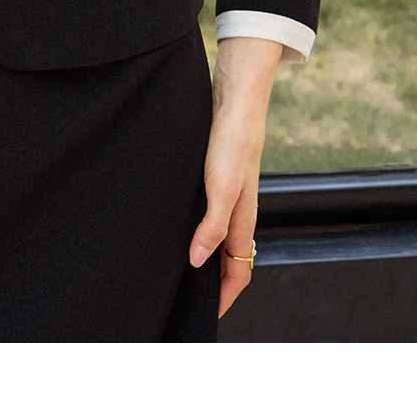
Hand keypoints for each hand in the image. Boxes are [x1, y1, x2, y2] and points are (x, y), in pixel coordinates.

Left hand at [188, 36, 280, 317]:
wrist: (233, 99)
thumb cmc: (231, 141)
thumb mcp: (220, 187)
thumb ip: (213, 226)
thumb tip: (199, 263)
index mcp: (242, 219)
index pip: (238, 272)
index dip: (223, 298)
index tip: (204, 318)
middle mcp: (236, 210)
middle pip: (229, 260)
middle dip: (213, 285)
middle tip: (186, 301)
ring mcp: (227, 194)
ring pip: (218, 238)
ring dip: (204, 258)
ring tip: (177, 270)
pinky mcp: (214, 176)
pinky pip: (208, 216)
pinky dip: (197, 231)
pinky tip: (175, 225)